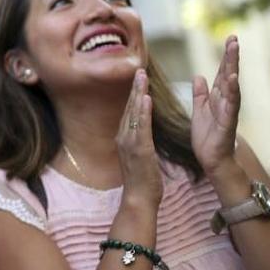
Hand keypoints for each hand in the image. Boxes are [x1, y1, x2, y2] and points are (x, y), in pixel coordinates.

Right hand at [117, 69, 162, 209]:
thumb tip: (143, 132)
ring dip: (137, 93)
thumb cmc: (143, 181)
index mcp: (124, 139)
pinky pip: (141, 126)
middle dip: (134, 88)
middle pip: (129, 108)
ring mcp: (129, 143)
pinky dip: (142, 111)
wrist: (139, 199)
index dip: (134, 94)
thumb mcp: (140, 157)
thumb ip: (140, 142)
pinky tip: (145, 98)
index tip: (138, 79)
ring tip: (141, 76)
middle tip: (139, 69)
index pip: (129, 112)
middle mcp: (123, 138)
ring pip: (133, 113)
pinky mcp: (139, 150)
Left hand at [191, 35, 239, 174]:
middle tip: (233, 38)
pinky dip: (233, 90)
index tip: (230, 38)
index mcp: (217, 97)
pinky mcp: (228, 121)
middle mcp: (226, 100)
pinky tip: (233, 78)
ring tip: (234, 50)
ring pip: (232, 84)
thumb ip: (200, 93)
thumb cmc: (207, 136)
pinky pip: (231, 104)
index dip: (225, 57)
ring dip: (233, 67)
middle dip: (231, 56)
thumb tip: (199, 75)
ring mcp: (229, 109)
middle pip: (229, 74)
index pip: (222, 73)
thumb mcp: (199, 110)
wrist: (212, 159)